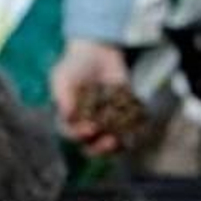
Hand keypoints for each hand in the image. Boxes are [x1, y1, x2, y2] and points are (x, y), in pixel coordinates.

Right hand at [50, 38, 129, 155]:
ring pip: (109, 143)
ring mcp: (106, 123)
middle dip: (99, 148)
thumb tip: (67, 116)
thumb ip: (62, 96)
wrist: (97, 51)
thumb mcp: (62, 77)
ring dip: (116, 147)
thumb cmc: (74, 65)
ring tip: (122, 141)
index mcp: (69, 120)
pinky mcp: (123, 116)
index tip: (90, 128)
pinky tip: (138, 132)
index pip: (71, 134)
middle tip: (109, 141)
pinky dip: (133, 134)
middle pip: (90, 146)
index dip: (79, 135)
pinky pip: (128, 130)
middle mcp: (86, 125)